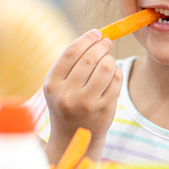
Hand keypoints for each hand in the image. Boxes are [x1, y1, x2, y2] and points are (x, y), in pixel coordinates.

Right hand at [43, 29, 122, 163]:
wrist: (72, 136)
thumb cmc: (66, 102)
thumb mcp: (58, 85)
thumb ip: (71, 62)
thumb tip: (96, 35)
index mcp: (52, 84)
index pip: (71, 52)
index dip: (86, 39)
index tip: (96, 33)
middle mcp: (67, 95)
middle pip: (90, 58)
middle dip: (101, 45)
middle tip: (106, 42)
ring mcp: (87, 104)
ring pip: (106, 67)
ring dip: (110, 59)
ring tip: (108, 60)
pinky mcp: (104, 109)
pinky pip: (116, 81)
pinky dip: (117, 72)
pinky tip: (112, 75)